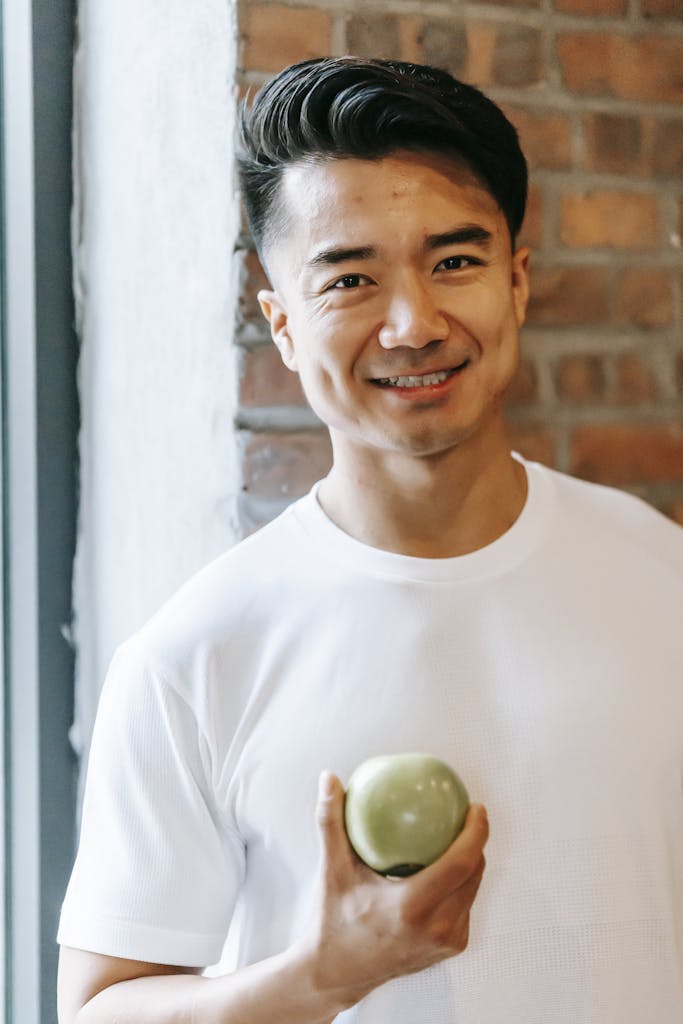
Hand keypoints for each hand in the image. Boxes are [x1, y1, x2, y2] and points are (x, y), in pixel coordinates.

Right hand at [304, 770, 488, 1011]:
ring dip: (471, 860)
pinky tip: (448, 864)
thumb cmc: (334, 921)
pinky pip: (465, 905)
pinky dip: (461, 883)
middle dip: (476, 840)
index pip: (460, 863)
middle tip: (466, 814)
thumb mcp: (332, 870)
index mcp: (411, 908)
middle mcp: (435, 928)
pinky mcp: (450, 948)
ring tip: (459, 834)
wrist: (338, 972)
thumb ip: (330, 822)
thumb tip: (329, 779)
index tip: (475, 808)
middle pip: (474, 873)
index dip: (476, 832)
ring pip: (473, 889)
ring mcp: (446, 942)